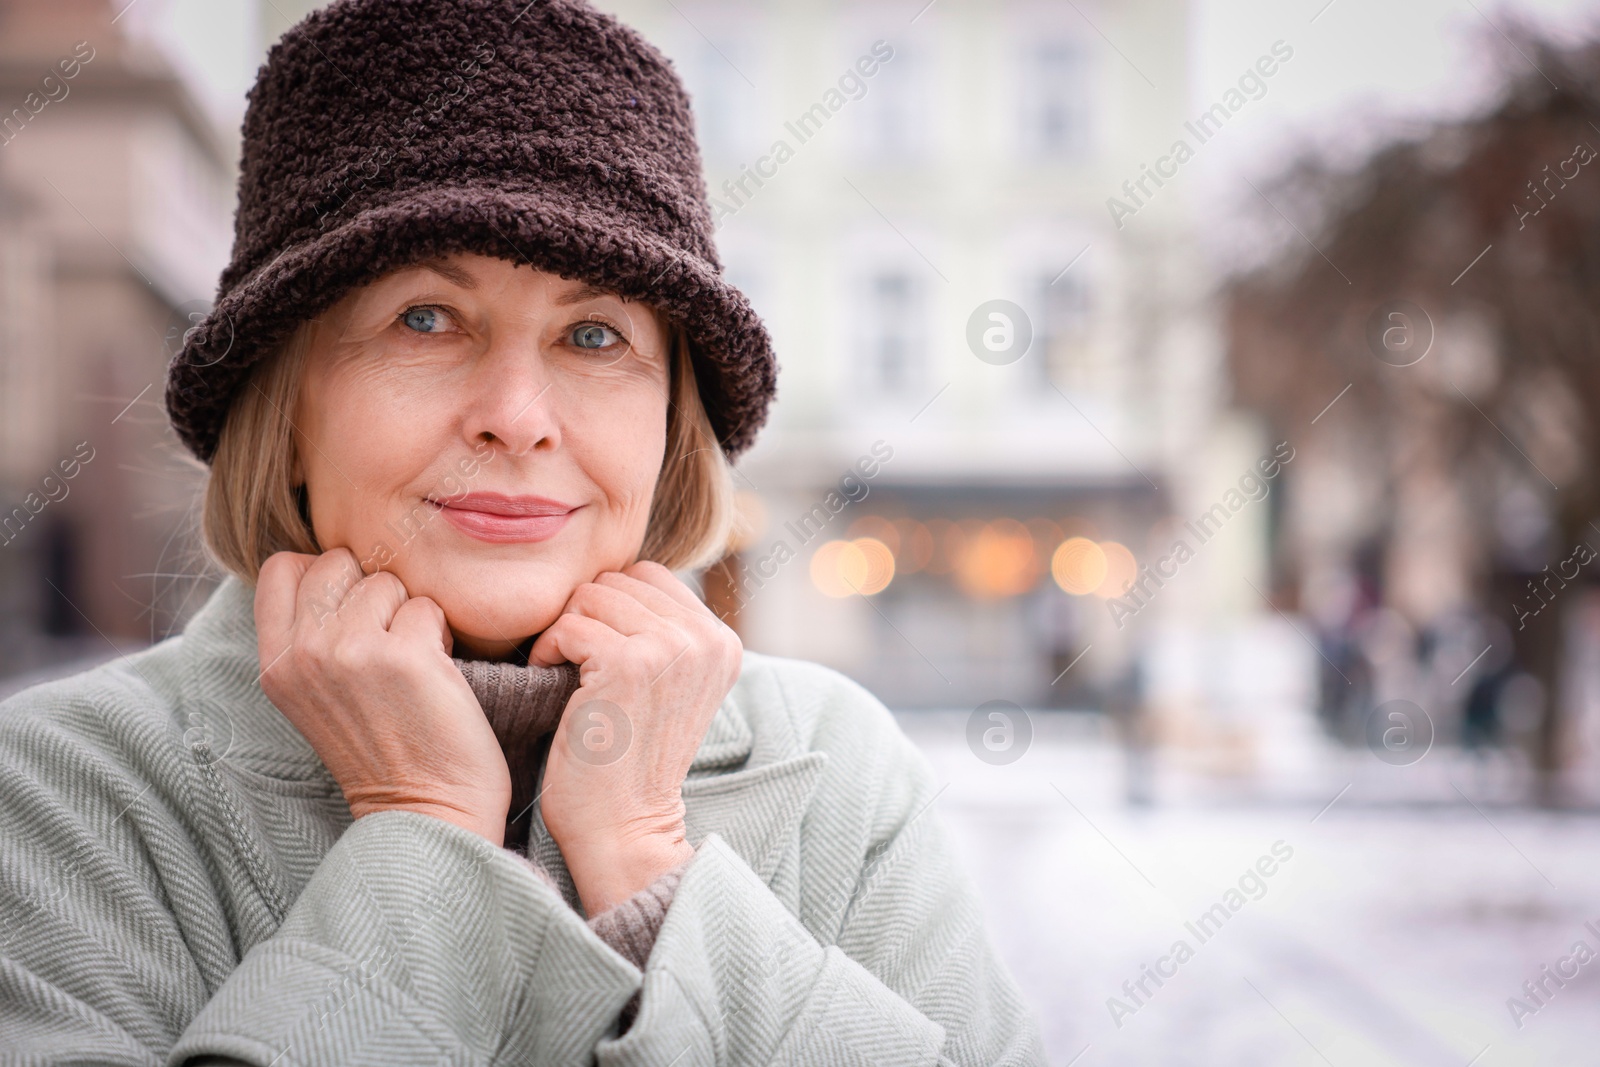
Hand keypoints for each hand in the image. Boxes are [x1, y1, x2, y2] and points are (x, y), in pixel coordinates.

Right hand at [254, 549, 511, 844]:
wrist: (424, 812)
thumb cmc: (381, 749)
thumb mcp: (316, 694)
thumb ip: (310, 635)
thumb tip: (331, 565)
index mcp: (276, 663)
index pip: (282, 568)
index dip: (324, 574)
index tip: (351, 611)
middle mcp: (305, 653)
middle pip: (336, 562)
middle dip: (370, 589)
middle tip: (386, 638)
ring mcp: (351, 652)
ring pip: (386, 581)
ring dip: (409, 613)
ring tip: (411, 663)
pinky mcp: (404, 656)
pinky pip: (427, 606)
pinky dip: (440, 633)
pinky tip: (435, 674)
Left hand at [529, 561, 741, 913]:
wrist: (625, 827)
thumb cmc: (630, 758)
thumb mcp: (667, 685)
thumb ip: (661, 631)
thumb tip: (614, 577)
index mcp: (722, 641)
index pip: (649, 578)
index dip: (609, 608)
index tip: (595, 654)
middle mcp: (707, 639)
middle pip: (618, 580)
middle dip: (585, 616)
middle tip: (573, 665)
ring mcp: (672, 649)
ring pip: (590, 596)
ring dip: (565, 632)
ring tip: (564, 674)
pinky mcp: (630, 665)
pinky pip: (569, 624)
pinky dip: (547, 650)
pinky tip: (549, 681)